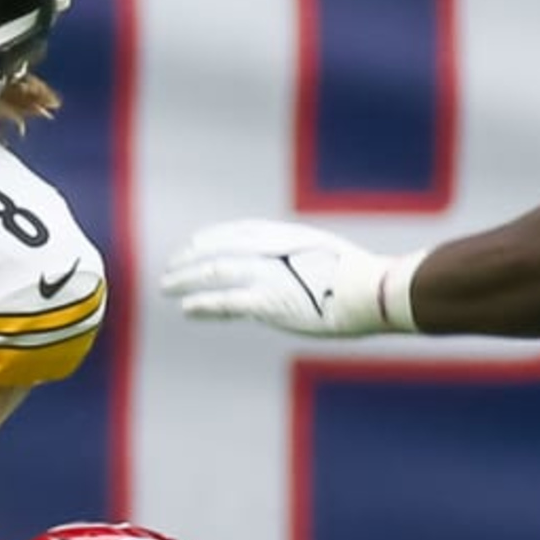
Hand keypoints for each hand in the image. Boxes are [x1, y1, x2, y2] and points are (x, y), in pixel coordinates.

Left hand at [161, 219, 421, 336]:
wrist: (373, 291)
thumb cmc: (361, 279)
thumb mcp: (329, 258)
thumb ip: (306, 261)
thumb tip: (301, 271)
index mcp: (286, 234)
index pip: (238, 231)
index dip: (212, 237)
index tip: (195, 244)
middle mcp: (271, 248)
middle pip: (218, 247)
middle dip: (191, 257)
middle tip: (171, 267)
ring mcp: (267, 273)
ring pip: (214, 271)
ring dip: (186, 279)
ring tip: (166, 287)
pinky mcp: (268, 301)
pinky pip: (226, 301)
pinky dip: (204, 304)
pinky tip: (186, 308)